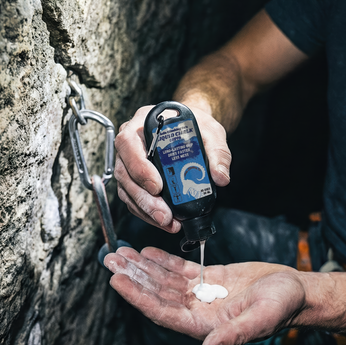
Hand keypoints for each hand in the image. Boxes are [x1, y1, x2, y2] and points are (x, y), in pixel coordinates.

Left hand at [105, 247, 305, 344]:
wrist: (293, 288)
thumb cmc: (282, 305)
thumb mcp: (261, 319)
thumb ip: (233, 335)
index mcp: (204, 324)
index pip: (162, 311)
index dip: (138, 296)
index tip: (117, 279)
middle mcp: (198, 309)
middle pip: (157, 293)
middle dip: (134, 276)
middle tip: (111, 259)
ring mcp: (202, 293)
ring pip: (165, 279)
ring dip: (144, 266)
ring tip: (123, 253)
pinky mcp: (210, 277)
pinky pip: (181, 269)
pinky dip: (164, 260)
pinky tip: (149, 253)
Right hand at [114, 104, 231, 232]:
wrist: (191, 128)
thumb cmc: (194, 124)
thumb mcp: (210, 132)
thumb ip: (217, 152)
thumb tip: (220, 177)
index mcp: (142, 123)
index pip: (128, 143)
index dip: (139, 167)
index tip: (157, 187)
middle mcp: (131, 143)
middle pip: (125, 172)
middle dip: (144, 198)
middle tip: (164, 214)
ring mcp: (129, 162)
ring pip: (127, 189)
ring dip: (145, 209)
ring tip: (167, 221)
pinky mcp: (134, 179)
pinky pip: (134, 198)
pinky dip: (147, 212)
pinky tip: (164, 220)